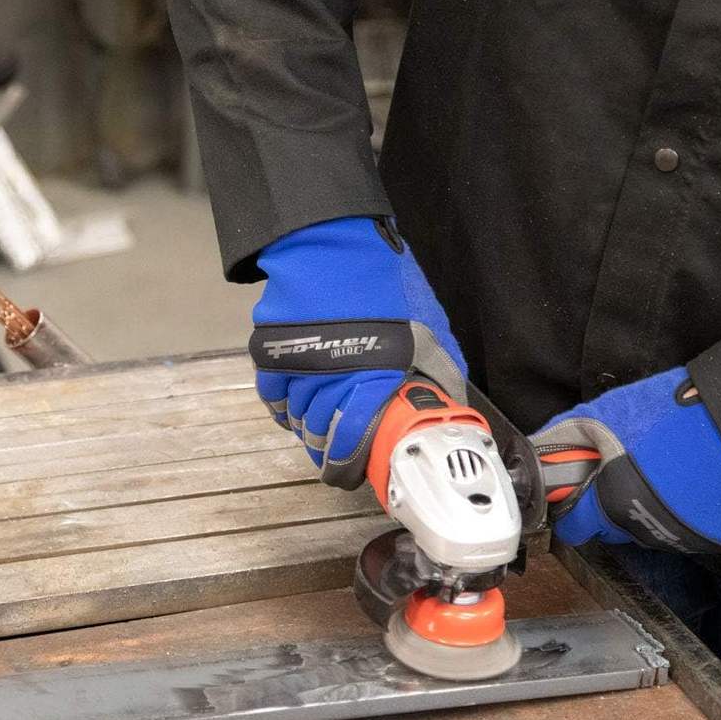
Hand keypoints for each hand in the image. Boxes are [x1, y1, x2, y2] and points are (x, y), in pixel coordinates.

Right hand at [249, 217, 466, 487]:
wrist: (332, 244)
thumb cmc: (386, 285)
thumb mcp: (430, 326)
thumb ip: (439, 368)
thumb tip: (450, 402)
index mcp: (373, 378)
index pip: (353, 440)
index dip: (347, 465)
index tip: (349, 475)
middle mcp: (331, 379)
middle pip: (319, 433)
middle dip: (327, 447)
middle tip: (334, 452)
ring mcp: (297, 366)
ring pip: (295, 416)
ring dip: (305, 426)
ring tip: (316, 427)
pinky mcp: (271, 352)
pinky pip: (270, 394)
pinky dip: (280, 405)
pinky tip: (291, 407)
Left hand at [529, 367, 720, 552]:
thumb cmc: (667, 413)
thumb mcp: (603, 414)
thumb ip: (566, 436)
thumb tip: (537, 449)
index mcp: (609, 501)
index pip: (574, 529)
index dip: (572, 507)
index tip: (577, 492)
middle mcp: (641, 528)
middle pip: (609, 529)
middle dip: (606, 505)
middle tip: (621, 472)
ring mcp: (677, 538)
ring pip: (642, 530)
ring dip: (640, 509)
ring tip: (656, 473)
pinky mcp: (708, 539)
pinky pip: (678, 531)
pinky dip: (676, 513)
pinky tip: (684, 484)